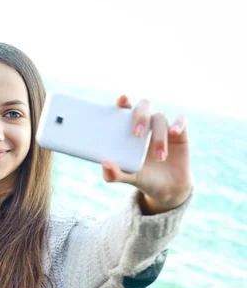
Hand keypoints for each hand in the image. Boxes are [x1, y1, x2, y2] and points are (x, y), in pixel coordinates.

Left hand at [101, 95, 191, 214]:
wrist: (167, 188)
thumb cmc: (143, 177)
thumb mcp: (129, 177)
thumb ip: (115, 174)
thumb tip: (105, 165)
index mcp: (127, 130)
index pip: (124, 109)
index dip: (123, 102)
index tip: (122, 100)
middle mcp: (145, 124)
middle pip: (143, 106)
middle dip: (140, 117)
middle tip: (136, 134)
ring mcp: (162, 126)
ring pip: (160, 118)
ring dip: (159, 137)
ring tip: (159, 158)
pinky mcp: (179, 132)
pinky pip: (181, 120)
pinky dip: (178, 124)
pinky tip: (174, 133)